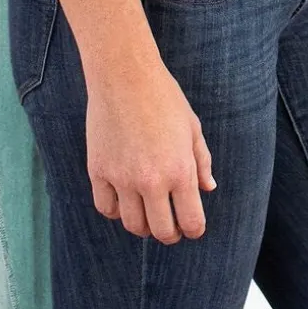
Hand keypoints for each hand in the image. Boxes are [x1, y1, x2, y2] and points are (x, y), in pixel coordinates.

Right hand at [86, 60, 216, 243]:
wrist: (124, 74)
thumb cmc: (163, 97)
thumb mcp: (192, 127)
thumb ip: (202, 161)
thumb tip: (209, 188)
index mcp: (180, 170)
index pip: (192, 222)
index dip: (194, 230)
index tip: (192, 227)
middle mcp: (151, 180)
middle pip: (161, 231)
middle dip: (170, 234)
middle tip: (171, 227)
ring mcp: (122, 177)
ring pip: (133, 225)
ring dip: (143, 226)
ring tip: (147, 214)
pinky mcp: (98, 170)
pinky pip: (107, 208)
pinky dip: (116, 210)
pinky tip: (124, 199)